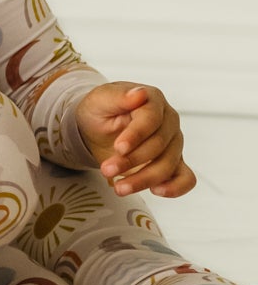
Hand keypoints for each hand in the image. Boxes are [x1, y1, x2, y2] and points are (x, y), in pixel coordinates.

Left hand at [76, 81, 194, 196]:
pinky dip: (175, 188)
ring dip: (144, 179)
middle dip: (132, 161)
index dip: (136, 135)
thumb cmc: (99, 110)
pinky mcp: (175, 163)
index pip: (151, 119)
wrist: (97, 127)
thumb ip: (119, 96)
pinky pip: (186, 178)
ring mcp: (174, 143)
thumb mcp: (99, 100)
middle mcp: (169, 121)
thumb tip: (140, 93)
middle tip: (106, 169)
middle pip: (159, 146)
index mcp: (153, 100)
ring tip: (119, 187)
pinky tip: (156, 191)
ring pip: (169, 165)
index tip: (119, 148)